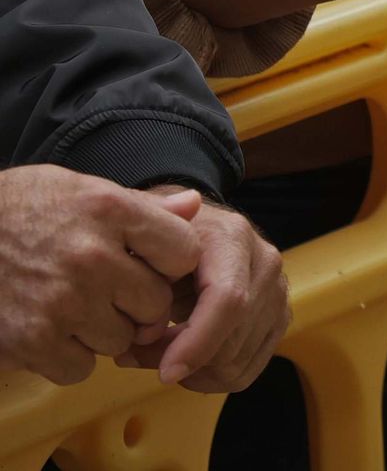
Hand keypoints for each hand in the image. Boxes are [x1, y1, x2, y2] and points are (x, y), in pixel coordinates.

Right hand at [0, 166, 200, 385]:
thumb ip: (140, 205)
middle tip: (108, 290)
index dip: (171, 263)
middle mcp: (91, 255)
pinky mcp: (31, 340)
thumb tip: (194, 205)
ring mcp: (62, 301)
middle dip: (138, 303)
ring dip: (104, 331)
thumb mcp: (80, 189)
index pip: (184, 251)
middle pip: (156, 303)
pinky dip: (70, 357)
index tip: (150, 262)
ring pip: (122, 340)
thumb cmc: (21, 209)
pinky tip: (50, 329)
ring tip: (73, 305)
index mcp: (108, 209)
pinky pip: (82, 367)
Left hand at [114, 195, 287, 392]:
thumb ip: (137, 279)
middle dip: (183, 360)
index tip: (164, 373)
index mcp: (232, 237)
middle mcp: (265, 262)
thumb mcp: (140, 242)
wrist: (190, 230)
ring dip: (193, 372)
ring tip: (157, 352)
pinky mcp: (279, 316)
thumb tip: (141, 329)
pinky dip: (211, 378)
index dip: (198, 343)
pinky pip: (247, 370)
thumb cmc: (159, 239)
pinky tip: (184, 358)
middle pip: (233, 339)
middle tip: (135, 354)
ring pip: (238, 361)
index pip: (228, 300)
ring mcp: (277, 291)